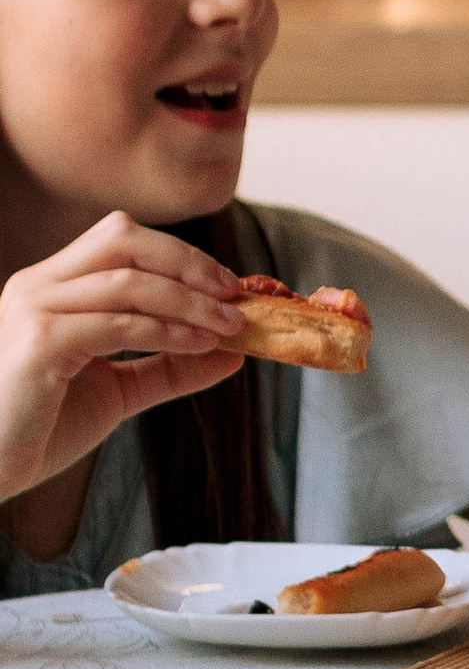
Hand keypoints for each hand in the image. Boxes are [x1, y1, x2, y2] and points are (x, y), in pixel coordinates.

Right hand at [0, 214, 245, 503]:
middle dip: (188, 262)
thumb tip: (235, 352)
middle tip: (234, 293)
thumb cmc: (40, 429)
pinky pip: (118, 324)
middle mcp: (37, 285)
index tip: (228, 285)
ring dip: (191, 302)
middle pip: (124, 239)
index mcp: (51, 286)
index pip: (121, 240)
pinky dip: (168, 332)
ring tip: (230, 326)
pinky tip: (200, 346)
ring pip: (129, 281)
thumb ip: (169, 366)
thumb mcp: (118, 389)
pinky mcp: (39, 343)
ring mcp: (34, 310)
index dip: (181, 256)